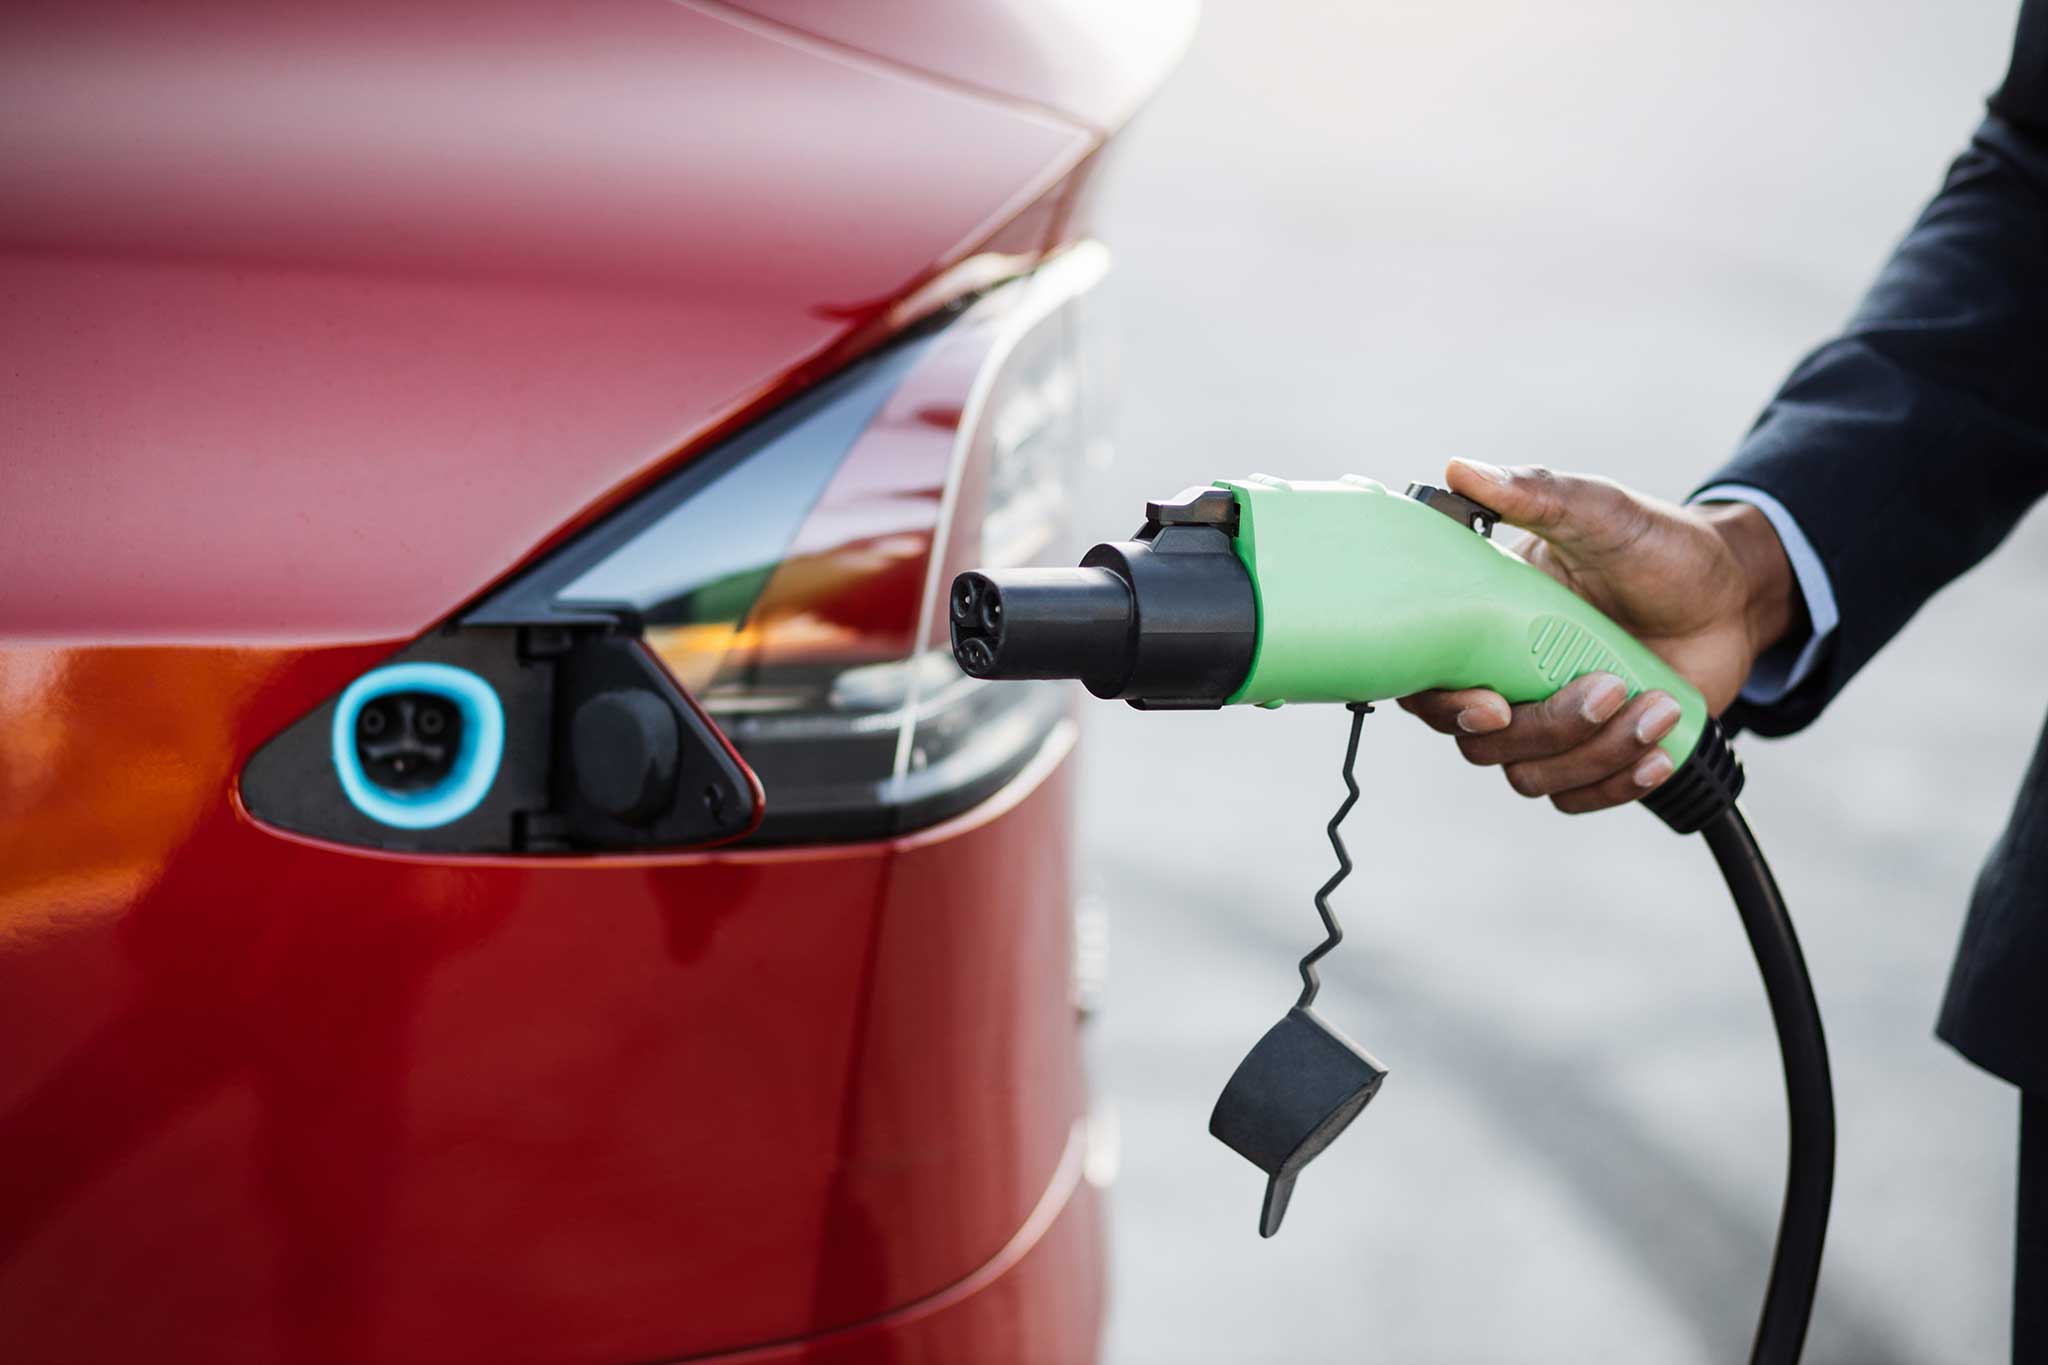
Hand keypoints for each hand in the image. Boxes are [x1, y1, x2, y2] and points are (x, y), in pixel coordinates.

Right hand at [1398, 459, 1797, 813]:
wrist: (1731, 592)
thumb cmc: (1656, 548)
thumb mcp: (1598, 513)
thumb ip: (1535, 493)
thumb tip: (1463, 468)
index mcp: (1483, 628)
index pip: (1429, 684)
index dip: (1447, 707)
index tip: (1496, 703)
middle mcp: (1504, 682)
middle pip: (1482, 745)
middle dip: (1548, 728)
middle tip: (1610, 688)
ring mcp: (1549, 723)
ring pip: (1532, 776)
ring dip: (1596, 753)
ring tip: (1658, 706)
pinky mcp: (1593, 754)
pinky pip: (1580, 796)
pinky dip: (1619, 784)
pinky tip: (1660, 749)